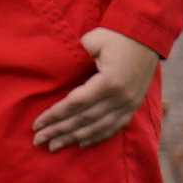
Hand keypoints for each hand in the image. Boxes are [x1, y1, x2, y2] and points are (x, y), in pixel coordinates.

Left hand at [31, 26, 161, 152]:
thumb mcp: (93, 41)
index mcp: (108, 82)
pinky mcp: (133, 106)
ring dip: (74, 138)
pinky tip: (82, 143)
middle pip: (84, 120)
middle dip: (59, 131)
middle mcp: (120, 97)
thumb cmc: (115, 36)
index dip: (55, 115)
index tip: (36, 124)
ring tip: (54, 146)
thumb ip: (76, 56)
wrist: (146, 37)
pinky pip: (114, 127)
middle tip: (38, 141)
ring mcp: (129, 104)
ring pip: (98, 127)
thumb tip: (59, 70)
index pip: (75, 104)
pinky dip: (97, 136)